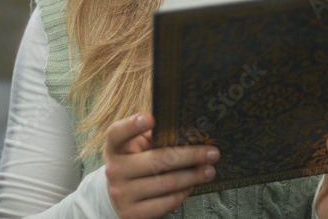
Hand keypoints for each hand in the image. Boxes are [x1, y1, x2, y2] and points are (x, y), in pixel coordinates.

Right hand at [104, 112, 218, 218]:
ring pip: (166, 183)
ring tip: (209, 170)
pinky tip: (192, 185)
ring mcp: (122, 194)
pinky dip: (183, 193)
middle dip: (190, 155)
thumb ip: (156, 138)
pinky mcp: (132, 214)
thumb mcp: (139, 147)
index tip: (151, 118)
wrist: (118, 197)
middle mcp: (115, 170)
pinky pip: (166, 202)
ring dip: (193, 176)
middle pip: (156, 159)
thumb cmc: (136, 164)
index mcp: (116, 148)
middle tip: (212, 153)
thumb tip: (190, 132)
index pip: (117, 133)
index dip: (132, 125)